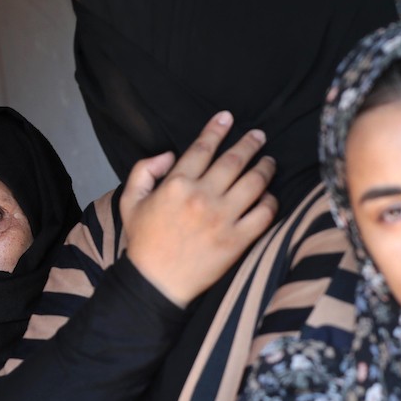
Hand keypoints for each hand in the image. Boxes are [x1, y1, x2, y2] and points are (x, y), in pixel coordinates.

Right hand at [120, 111, 277, 306]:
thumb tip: (168, 154)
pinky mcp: (237, 240)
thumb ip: (144, 170)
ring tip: (269, 162)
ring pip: (254, 182)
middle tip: (259, 136)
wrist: (156, 283)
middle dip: (250, 143)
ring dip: (266, 167)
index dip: (217, 129)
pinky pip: (264, 214)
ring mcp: (222, 219)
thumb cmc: (143, 242)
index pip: (202, 148)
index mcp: (176, 185)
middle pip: (235, 160)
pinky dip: (271, 201)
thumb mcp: (130, 201)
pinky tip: (270, 196)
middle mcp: (202, 197)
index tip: (228, 117)